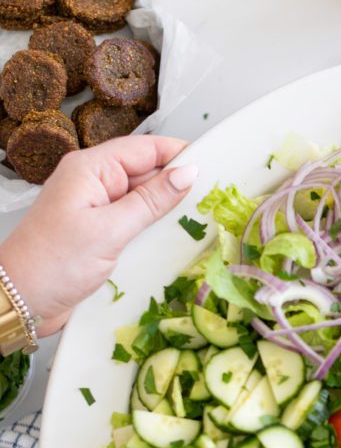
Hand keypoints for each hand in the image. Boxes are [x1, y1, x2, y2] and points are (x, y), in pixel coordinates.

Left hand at [0, 136, 197, 335]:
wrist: (20, 299)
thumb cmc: (52, 264)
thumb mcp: (110, 230)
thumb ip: (151, 200)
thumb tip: (185, 173)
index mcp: (89, 168)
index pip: (144, 147)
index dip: (179, 153)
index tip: (212, 164)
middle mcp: (92, 183)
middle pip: (146, 171)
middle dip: (175, 184)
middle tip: (210, 199)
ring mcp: (95, 209)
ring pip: (142, 199)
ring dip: (166, 210)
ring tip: (195, 220)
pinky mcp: (98, 233)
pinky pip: (134, 222)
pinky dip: (152, 229)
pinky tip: (170, 240)